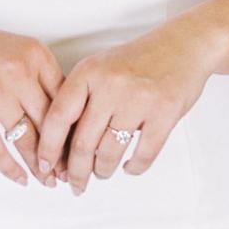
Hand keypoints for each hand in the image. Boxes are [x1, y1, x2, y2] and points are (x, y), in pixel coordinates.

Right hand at [0, 16, 66, 188]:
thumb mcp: (16, 51)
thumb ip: (38, 77)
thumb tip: (64, 120)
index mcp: (35, 53)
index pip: (65, 98)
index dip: (73, 128)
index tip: (78, 148)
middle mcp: (18, 70)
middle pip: (49, 122)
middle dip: (59, 153)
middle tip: (67, 173)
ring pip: (26, 138)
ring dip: (38, 165)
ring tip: (47, 180)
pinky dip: (10, 168)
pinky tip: (20, 178)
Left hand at [36, 18, 213, 195]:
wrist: (183, 44)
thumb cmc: (138, 60)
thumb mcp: (101, 67)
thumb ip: (81, 99)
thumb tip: (61, 146)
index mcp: (89, 71)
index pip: (58, 117)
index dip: (48, 148)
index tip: (45, 166)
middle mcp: (111, 84)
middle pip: (82, 143)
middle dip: (76, 172)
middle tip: (75, 185)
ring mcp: (138, 98)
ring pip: (110, 153)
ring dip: (103, 171)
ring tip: (102, 172)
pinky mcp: (164, 112)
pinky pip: (143, 155)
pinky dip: (134, 167)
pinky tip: (129, 166)